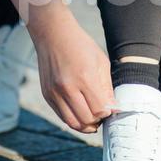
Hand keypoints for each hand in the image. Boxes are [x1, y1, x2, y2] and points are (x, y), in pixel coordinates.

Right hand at [29, 8, 113, 132]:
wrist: (53, 35)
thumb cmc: (80, 46)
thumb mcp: (101, 62)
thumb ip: (106, 88)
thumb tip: (113, 109)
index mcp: (84, 77)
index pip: (98, 110)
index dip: (107, 113)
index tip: (110, 109)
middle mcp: (67, 87)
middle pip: (86, 120)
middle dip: (97, 121)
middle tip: (103, 116)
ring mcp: (54, 92)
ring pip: (72, 123)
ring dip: (85, 125)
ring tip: (93, 119)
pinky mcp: (47, 95)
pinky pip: (61, 116)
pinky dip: (73, 119)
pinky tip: (81, 113)